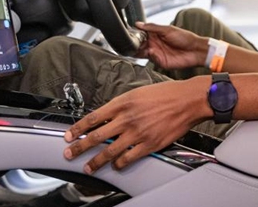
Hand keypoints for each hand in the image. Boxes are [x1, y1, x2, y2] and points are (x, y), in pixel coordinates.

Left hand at [63, 77, 211, 173]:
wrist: (188, 100)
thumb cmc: (167, 93)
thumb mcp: (138, 92)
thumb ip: (122, 104)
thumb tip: (108, 114)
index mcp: (123, 103)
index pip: (94, 117)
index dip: (78, 128)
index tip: (69, 134)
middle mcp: (128, 118)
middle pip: (97, 136)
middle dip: (79, 147)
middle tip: (70, 153)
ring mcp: (138, 133)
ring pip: (110, 151)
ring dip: (96, 161)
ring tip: (88, 166)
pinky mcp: (150, 144)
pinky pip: (129, 158)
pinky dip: (120, 164)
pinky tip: (116, 166)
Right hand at [134, 21, 206, 69]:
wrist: (195, 50)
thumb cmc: (185, 38)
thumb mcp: (167, 29)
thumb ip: (152, 27)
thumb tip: (138, 24)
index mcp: (155, 34)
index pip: (141, 34)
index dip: (135, 34)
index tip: (129, 33)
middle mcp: (154, 44)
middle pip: (140, 45)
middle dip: (134, 44)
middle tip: (130, 42)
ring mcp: (157, 53)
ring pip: (143, 53)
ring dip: (139, 51)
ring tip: (136, 48)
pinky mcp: (160, 62)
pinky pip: (151, 59)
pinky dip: (149, 56)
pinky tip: (151, 51)